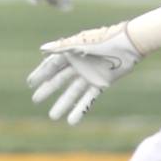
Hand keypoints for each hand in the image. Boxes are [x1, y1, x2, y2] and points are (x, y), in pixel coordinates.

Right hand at [27, 22, 144, 123]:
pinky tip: (72, 120)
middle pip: (60, 79)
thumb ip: (61, 47)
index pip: (52, 65)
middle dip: (48, 90)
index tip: (30, 83)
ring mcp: (90, 75)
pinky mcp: (101, 83)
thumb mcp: (81, 43)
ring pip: (73, 92)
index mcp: (72, 52)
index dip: (41, 74)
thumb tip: (41, 49)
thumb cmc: (105, 39)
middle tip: (36, 99)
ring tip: (53, 117)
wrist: (129, 44)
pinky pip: (88, 98)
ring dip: (63, 104)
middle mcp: (79, 64)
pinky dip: (80, 109)